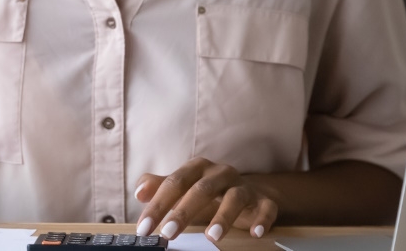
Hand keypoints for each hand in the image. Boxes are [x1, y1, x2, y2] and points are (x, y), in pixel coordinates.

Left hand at [134, 157, 278, 242]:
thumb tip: (139, 192)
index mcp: (198, 168)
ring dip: (223, 217)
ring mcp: (243, 186)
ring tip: (212, 236)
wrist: (248, 191)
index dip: (158, 205)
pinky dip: (262, 219)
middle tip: (168, 233)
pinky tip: (255, 232)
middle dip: (184, 211)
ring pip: (235, 197)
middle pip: (201, 189)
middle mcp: (221, 173)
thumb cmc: (208, 191)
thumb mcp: (183, 188)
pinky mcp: (263, 201)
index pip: (174, 182)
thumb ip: (160, 187)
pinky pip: (265, 208)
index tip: (144, 227)